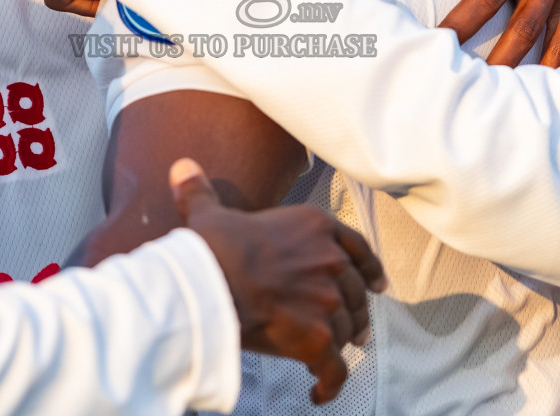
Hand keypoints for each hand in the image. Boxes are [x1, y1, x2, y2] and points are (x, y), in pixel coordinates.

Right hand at [172, 158, 385, 404]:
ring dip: (341, 343)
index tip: (377, 282)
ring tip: (330, 355)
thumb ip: (203, 192)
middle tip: (352, 327)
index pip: (357, 247)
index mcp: (316, 226)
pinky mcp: (318, 338)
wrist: (210, 283)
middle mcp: (330, 261)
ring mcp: (328, 300)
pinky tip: (320, 392)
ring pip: (347, 329)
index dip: (370, 268)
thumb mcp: (209, 213)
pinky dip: (331, 383)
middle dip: (355, 311)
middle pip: (354, 293)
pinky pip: (334, 368)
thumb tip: (183, 168)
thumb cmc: (212, 248)